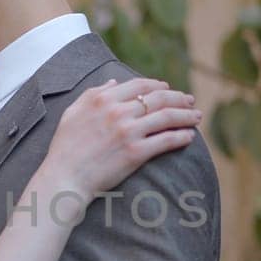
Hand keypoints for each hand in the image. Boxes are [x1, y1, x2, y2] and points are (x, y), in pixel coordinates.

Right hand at [44, 78, 200, 196]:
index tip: (169, 89)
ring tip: (197, 117)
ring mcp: (128, 132)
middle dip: (179, 98)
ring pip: (167, 117)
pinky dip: (181, 136)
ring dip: (186, 115)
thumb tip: (113, 82)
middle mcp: (118, 112)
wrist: (64, 178)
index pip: (140, 85)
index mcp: (103, 99)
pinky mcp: (136, 153)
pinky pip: (165, 141)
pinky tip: (190, 136)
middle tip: (191, 101)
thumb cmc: (65, 147)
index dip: (159, 86)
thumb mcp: (73, 112)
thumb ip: (93, 93)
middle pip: (159, 98)